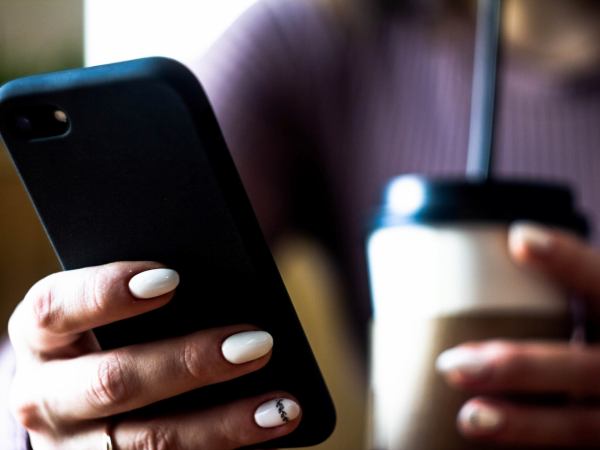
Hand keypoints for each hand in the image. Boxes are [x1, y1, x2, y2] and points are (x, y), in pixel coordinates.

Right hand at [8, 262, 300, 448]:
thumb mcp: (109, 309)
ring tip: (281, 407)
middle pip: (113, 381)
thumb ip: (148, 293)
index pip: (58, 308)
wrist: (74, 397)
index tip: (172, 278)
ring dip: (222, 425)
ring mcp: (74, 446)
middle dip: (190, 363)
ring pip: (148, 442)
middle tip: (258, 344)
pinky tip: (266, 432)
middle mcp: (45, 396)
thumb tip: (223, 284)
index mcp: (41, 336)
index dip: (109, 292)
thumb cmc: (108, 331)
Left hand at [436, 223, 599, 446]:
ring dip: (525, 423)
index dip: (569, 260)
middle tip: (451, 365)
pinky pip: (576, 448)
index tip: (519, 238)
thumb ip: (562, 295)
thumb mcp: (593, 314)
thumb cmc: (597, 338)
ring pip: (583, 425)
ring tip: (470, 417)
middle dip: (520, 366)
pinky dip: (535, 447)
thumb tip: (496, 248)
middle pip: (583, 367)